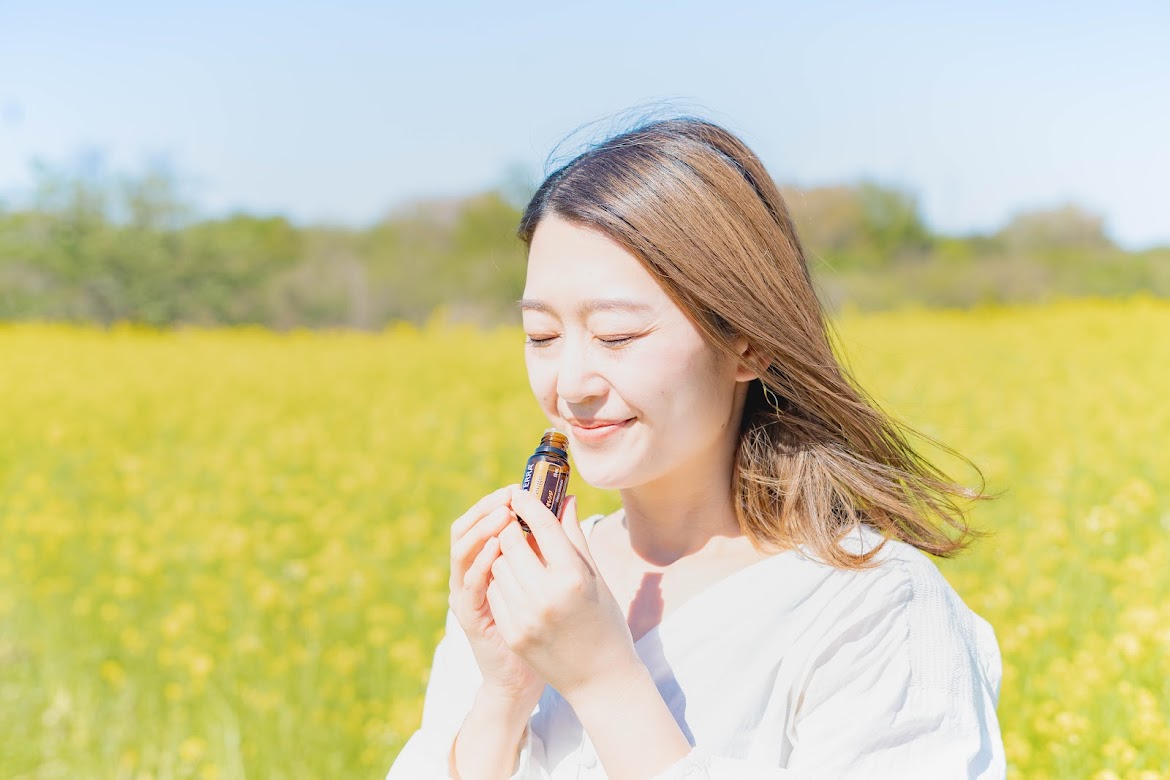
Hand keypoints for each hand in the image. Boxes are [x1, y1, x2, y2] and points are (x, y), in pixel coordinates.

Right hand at [448, 486, 545, 709]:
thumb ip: (556, 539)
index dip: (498, 500)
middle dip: (487, 508)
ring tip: (503, 513)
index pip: (484, 519)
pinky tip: (496, 547)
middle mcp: (473, 573)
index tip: (518, 486)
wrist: (535, 676)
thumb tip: (569, 499)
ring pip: (462, 550)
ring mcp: (467, 594)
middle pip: (466, 527)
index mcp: (489, 560)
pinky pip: (469, 583)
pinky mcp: (470, 615)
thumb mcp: (553, 574)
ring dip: (481, 529)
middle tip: (508, 494)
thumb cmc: (549, 625)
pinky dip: (480, 561)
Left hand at [487, 487, 642, 702]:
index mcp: (573, 576)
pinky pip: (493, 591)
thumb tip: (564, 497)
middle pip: (510, 542)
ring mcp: (526, 616)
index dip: (528, 502)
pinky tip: (518, 588)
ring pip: (497, 565)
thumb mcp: (595, 577)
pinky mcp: (512, 633)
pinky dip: (501, 583)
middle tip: (517, 526)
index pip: (542, 525)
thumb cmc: (604, 620)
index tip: (518, 491)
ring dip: (505, 557)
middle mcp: (547, 595)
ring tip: (523, 562)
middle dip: (511, 529)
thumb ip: (574, 536)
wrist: (600, 678)